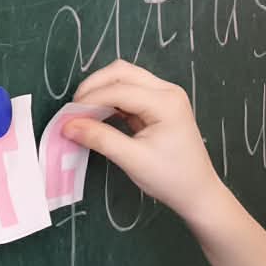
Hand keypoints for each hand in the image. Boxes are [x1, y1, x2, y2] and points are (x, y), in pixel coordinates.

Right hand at [67, 61, 231, 225]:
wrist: (198, 192)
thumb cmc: (170, 178)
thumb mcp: (133, 160)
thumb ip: (100, 139)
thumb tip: (68, 125)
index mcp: (165, 102)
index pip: (119, 89)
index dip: (90, 100)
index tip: (67, 117)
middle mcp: (167, 91)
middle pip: (122, 72)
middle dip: (94, 87)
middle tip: (73, 110)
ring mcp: (165, 95)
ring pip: (125, 78)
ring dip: (102, 90)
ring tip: (83, 113)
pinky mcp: (160, 104)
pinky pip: (131, 91)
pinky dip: (112, 99)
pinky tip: (99, 115)